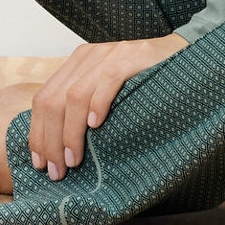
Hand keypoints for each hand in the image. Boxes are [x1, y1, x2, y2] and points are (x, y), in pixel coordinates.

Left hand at [27, 32, 187, 181]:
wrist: (187, 55)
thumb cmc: (147, 83)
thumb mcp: (108, 92)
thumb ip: (84, 107)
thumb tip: (59, 148)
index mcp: (78, 64)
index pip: (43, 98)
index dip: (37, 132)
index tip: (39, 163)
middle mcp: (90, 56)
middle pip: (53, 100)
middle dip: (50, 139)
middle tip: (55, 171)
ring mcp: (112, 54)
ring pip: (75, 95)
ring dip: (70, 132)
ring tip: (73, 159)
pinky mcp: (134, 56)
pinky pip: (108, 80)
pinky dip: (98, 104)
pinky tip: (96, 127)